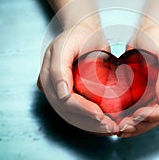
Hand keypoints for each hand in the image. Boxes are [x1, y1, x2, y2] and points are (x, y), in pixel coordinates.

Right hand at [38, 20, 117, 134]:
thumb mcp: (68, 45)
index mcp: (49, 72)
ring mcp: (57, 90)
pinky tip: (102, 125)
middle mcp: (50, 84)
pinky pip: (74, 112)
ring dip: (90, 125)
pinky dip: (88, 121)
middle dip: (89, 122)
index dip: (82, 109)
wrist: (81, 30)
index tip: (101, 115)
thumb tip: (61, 94)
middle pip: (67, 111)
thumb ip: (59, 68)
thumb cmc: (80, 35)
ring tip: (109, 129)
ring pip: (70, 115)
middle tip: (110, 127)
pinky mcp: (65, 93)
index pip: (64, 99)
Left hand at [117, 22, 158, 137]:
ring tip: (118, 128)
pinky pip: (141, 109)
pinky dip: (131, 116)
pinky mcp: (150, 93)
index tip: (136, 116)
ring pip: (150, 117)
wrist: (150, 29)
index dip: (154, 116)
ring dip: (135, 125)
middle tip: (122, 127)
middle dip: (141, 124)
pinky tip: (118, 121)